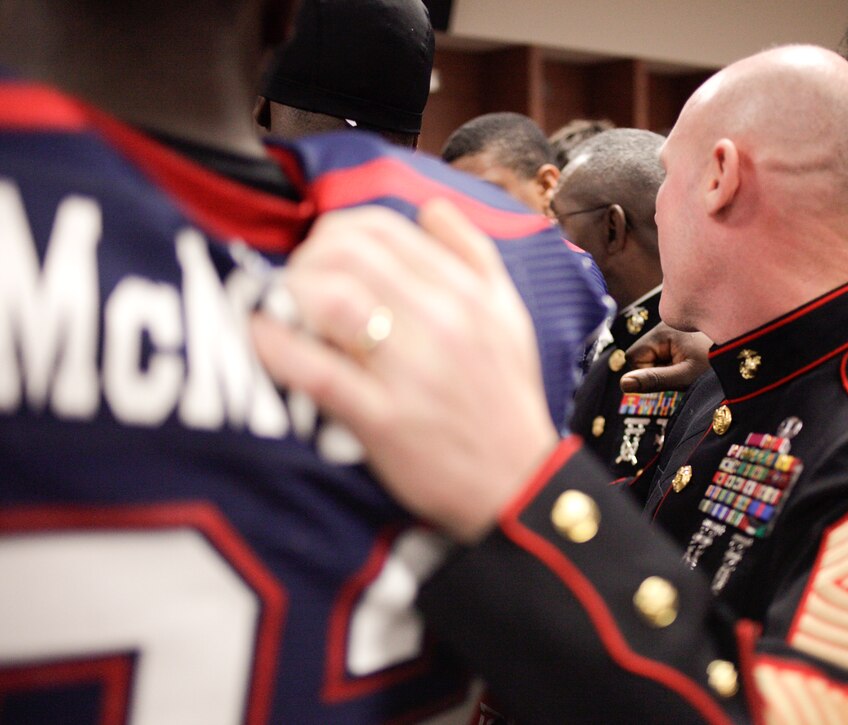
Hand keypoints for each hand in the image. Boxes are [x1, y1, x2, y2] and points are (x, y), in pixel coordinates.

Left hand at [251, 201, 558, 543]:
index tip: (325, 253)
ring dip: (290, 292)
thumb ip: (474, 254)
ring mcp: (411, 371)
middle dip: (307, 257)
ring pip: (330, 299)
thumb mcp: (510, 314)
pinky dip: (277, 347)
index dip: (337, 230)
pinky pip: (317, 371)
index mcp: (466, 293)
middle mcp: (442, 322)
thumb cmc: (505, 398)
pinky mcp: (383, 420)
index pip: (383, 227)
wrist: (518, 483)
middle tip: (298, 280)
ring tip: (283, 307)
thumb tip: (429, 208)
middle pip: (348, 253)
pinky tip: (261, 337)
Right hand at [620, 322, 711, 392]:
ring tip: (690, 368)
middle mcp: (665, 325)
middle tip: (681, 373)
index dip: (645, 373)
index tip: (667, 379)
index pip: (633, 358)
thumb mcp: (685, 376)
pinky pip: (666, 352)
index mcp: (662, 331)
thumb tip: (623, 384)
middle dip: (656, 369)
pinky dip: (674, 362)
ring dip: (666, 367)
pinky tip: (692, 363)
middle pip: (642, 356)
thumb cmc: (719, 363)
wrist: (752, 349)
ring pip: (654, 355)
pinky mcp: (681, 335)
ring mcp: (673, 329)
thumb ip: (654, 379)